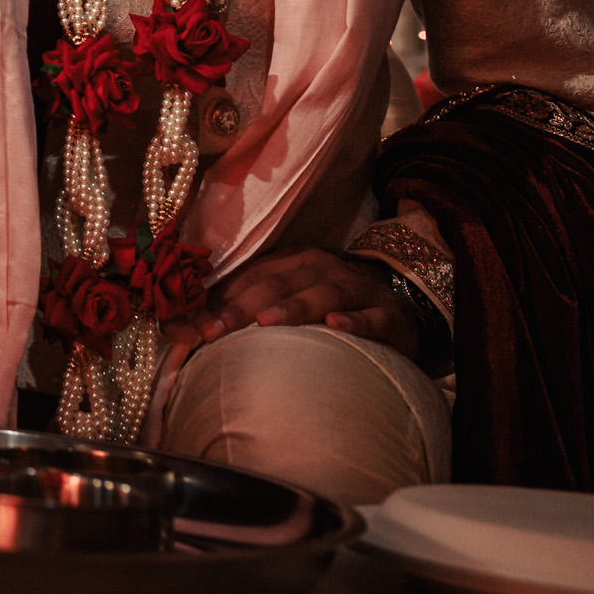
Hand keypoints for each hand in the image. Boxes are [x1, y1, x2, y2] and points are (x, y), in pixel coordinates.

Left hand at [185, 247, 415, 359]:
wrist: (400, 309)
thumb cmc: (330, 306)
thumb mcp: (292, 297)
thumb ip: (250, 304)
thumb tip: (196, 325)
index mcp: (294, 261)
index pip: (250, 277)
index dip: (219, 298)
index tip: (193, 325)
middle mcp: (322, 269)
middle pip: (277, 284)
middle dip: (241, 306)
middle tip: (213, 331)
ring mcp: (357, 290)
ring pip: (321, 294)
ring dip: (292, 307)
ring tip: (264, 322)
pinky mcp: (388, 316)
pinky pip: (371, 318)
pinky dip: (353, 320)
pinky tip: (336, 325)